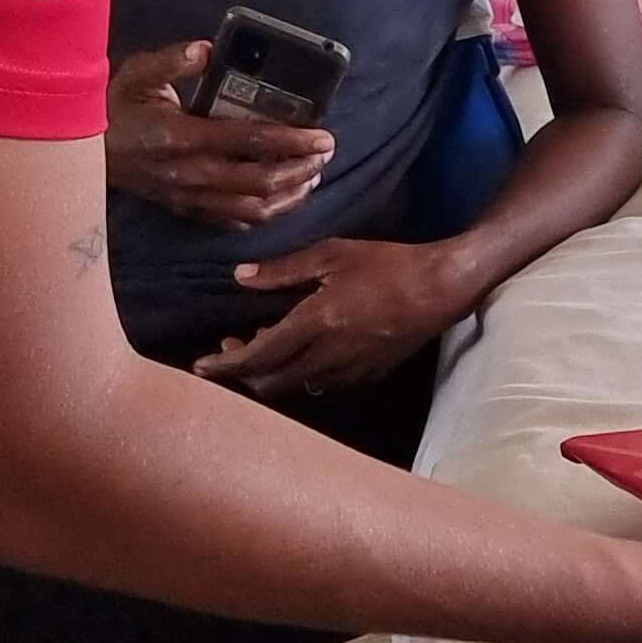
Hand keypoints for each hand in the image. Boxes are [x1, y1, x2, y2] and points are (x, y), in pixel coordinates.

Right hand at [106, 42, 335, 227]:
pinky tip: (284, 200)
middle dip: (300, 168)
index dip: (291, 140)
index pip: (249, 142)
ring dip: (290, 195)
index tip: (323, 136)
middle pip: (259, 181)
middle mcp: (190, 173)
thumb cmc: (116, 108)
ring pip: (252, 209)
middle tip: (327, 152)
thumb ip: (171, 60)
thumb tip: (206, 49)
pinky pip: (234, 221)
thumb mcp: (137, 74)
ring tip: (314, 177)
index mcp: (182, 137)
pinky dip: (266, 215)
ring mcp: (190, 197)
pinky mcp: (188, 210)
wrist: (87, 153)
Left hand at [199, 238, 481, 398]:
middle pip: (269, 381)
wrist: (440, 289)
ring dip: (271, 372)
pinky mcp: (365, 377)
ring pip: (293, 387)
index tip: (201, 366)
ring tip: (265, 343)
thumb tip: (240, 277)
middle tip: (231, 344)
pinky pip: (319, 385)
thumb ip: (282, 270)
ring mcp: (347, 372)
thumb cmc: (387, 264)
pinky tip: (302, 351)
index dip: (225, 365)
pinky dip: (299, 373)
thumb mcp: (332, 255)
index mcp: (315, 324)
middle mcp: (327, 357)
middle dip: (243, 370)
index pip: (257, 356)